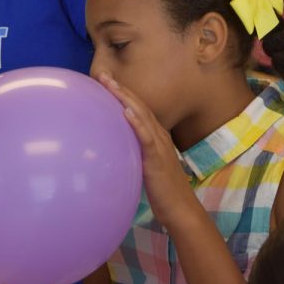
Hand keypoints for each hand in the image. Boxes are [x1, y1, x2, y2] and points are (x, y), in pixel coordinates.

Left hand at [95, 71, 198, 229]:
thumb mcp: (145, 166)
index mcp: (155, 136)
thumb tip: (115, 149)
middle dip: (120, 88)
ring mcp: (159, 145)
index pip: (137, 109)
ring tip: (110, 84)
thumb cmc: (162, 190)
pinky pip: (146, 137)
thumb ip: (134, 153)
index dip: (122, 93)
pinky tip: (126, 112)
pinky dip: (137, 123)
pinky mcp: (157, 159)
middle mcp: (158, 135)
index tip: (105, 80)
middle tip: (102, 74)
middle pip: (138, 105)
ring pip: (142, 115)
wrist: (180, 209)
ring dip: (125, 98)